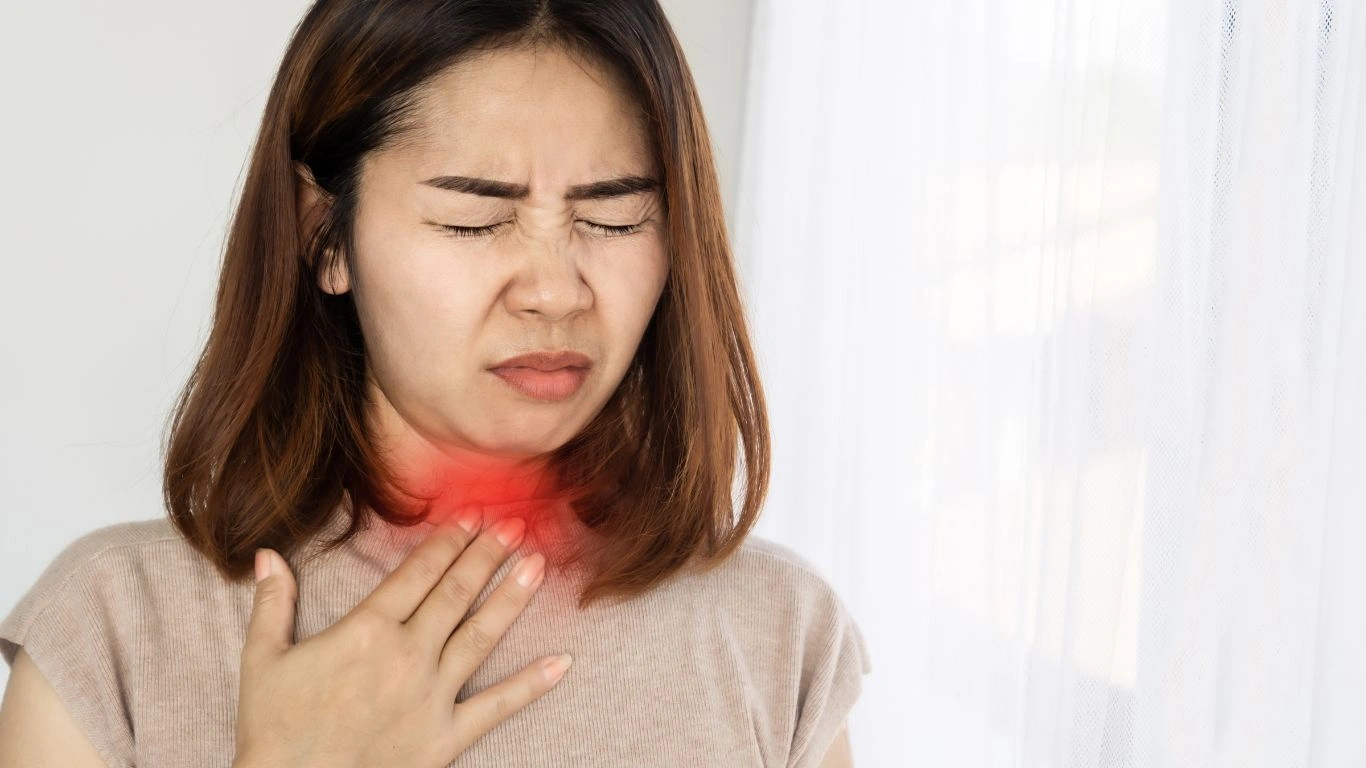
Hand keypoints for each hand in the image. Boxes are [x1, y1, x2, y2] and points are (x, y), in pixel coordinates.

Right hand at [233, 512, 569, 767]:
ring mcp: (430, 696)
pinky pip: (496, 706)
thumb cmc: (274, 730)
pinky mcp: (445, 737)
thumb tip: (267, 554)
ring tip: (539, 565)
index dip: (448, 541)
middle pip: (456, 593)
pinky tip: (562, 661)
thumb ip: (273, 603)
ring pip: (482, 636)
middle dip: (488, 555)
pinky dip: (532, 684)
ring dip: (513, 597)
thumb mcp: (263, 660)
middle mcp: (406, 655)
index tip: (473, 515)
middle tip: (515, 524)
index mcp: (365, 631)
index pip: (418, 573)